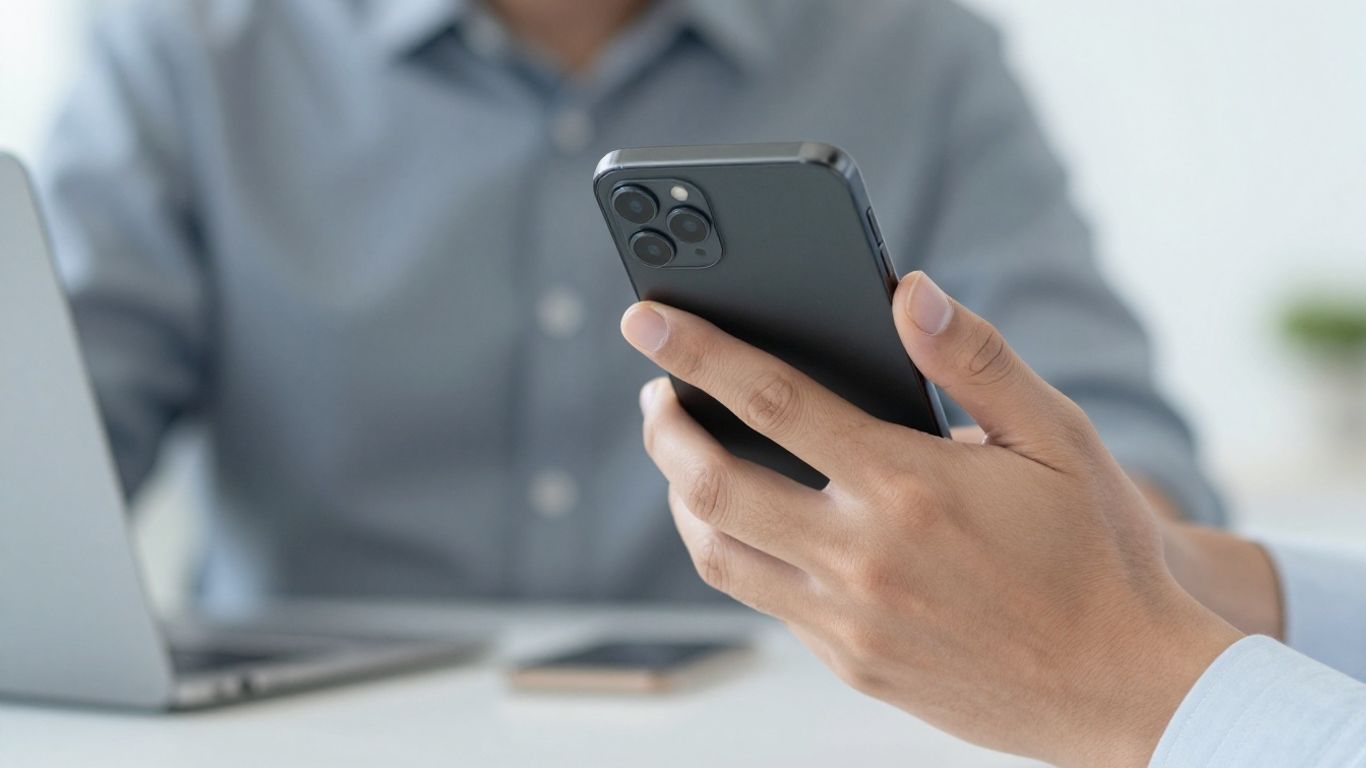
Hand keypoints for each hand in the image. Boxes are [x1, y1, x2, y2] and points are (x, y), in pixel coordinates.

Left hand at [621, 272, 1241, 766]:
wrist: (1126, 687)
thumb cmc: (1098, 553)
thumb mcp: (1057, 438)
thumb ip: (976, 359)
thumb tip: (908, 292)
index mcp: (909, 486)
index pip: (772, 401)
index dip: (698, 352)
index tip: (646, 320)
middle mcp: (864, 557)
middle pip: (714, 485)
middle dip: (665, 429)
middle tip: (656, 395)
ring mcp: (849, 621)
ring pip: (718, 553)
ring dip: (682, 496)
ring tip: (685, 456)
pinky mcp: (850, 664)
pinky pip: (763, 601)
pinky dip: (736, 551)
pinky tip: (752, 522)